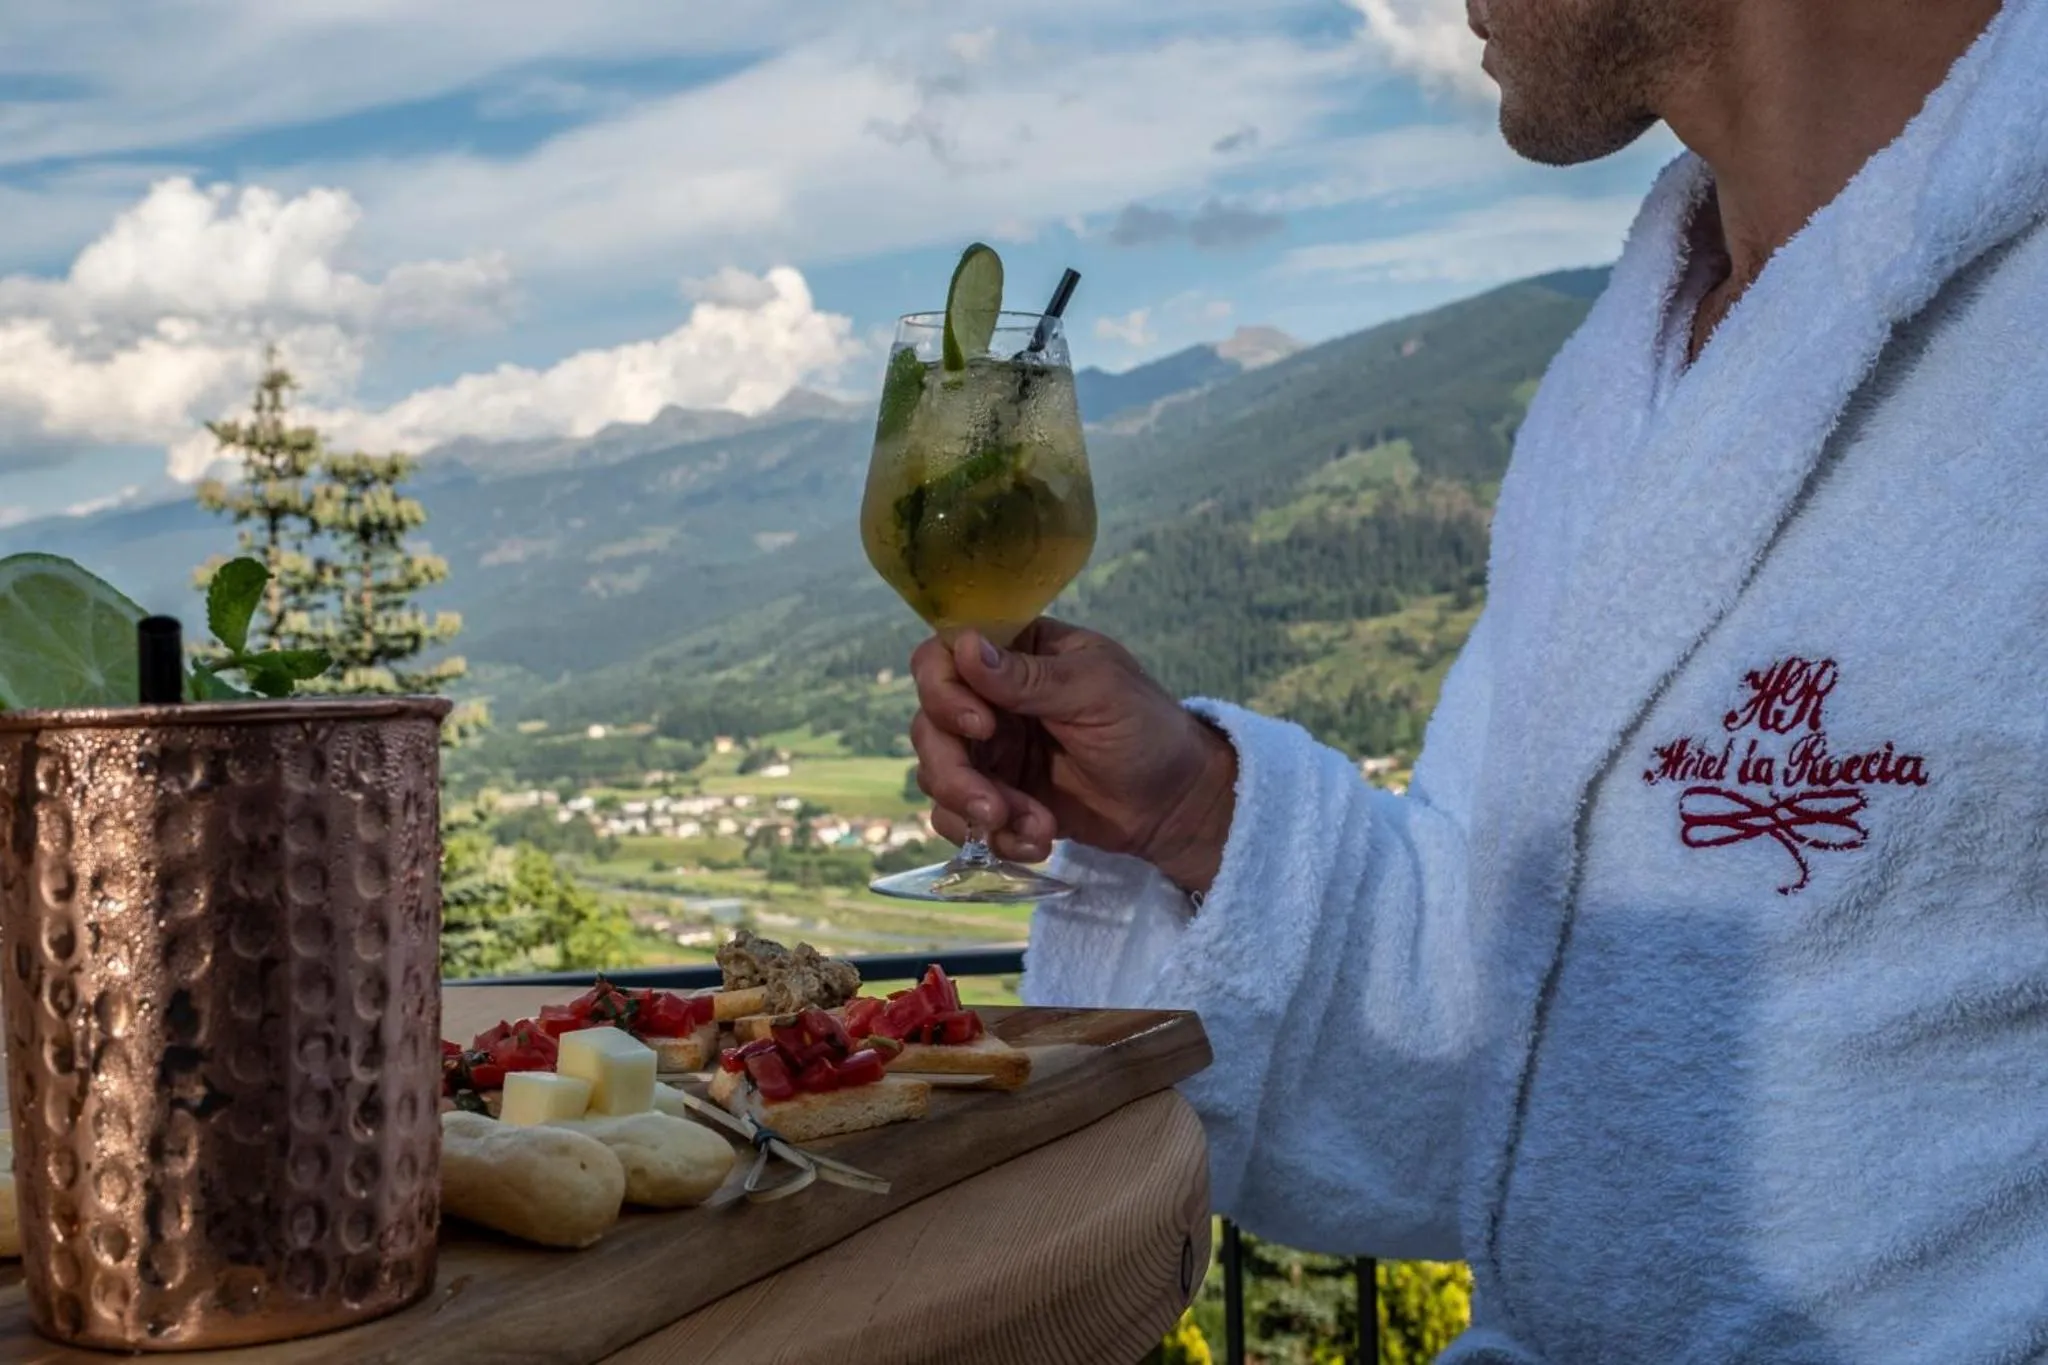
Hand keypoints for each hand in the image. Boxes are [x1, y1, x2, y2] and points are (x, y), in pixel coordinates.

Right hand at [908, 618, 1237, 893]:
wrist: (1177, 805)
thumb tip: (967, 646)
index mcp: (1016, 654)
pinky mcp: (997, 799)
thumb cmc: (1148, 729)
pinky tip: (1038, 842)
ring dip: (977, 810)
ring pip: (937, 777)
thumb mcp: (1098, 692)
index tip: (983, 726)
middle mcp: (991, 699)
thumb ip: (1030, 677)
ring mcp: (992, 753)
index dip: (944, 692)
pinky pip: (961, 820)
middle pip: (929, 727)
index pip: (942, 657)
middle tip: (993, 806)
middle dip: (954, 772)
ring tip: (1036, 829)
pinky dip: (993, 838)